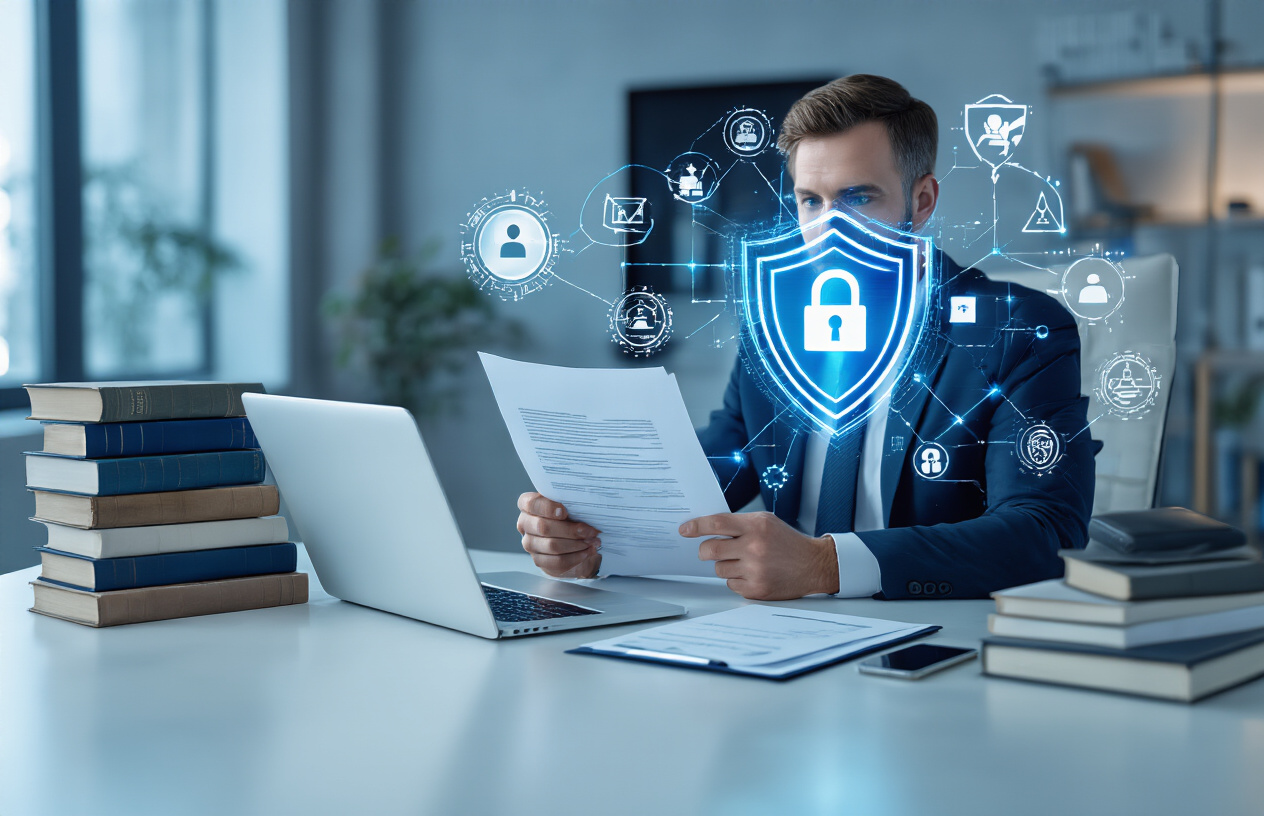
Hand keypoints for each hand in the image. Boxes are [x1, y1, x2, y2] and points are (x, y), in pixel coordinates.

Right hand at [516, 492, 601, 578]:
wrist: (573, 540)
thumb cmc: (570, 517)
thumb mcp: (570, 506)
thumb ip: (571, 503)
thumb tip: (584, 505)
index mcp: (529, 505)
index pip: (530, 503)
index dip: (547, 507)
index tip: (564, 511)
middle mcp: (526, 524)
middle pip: (543, 527)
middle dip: (571, 530)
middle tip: (591, 531)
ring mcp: (530, 544)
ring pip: (552, 546)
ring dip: (577, 544)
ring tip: (593, 541)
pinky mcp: (539, 560)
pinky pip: (557, 561)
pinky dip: (576, 557)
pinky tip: (587, 552)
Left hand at [680, 511, 839, 599]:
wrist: (813, 565)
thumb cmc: (787, 542)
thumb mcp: (766, 522)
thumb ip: (739, 524)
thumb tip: (707, 528)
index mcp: (756, 526)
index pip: (716, 523)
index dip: (696, 526)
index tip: (684, 529)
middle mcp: (754, 548)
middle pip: (710, 550)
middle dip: (705, 551)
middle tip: (710, 551)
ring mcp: (755, 571)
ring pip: (719, 569)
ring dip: (725, 565)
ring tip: (744, 561)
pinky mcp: (756, 590)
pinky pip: (731, 584)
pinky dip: (737, 579)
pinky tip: (753, 574)